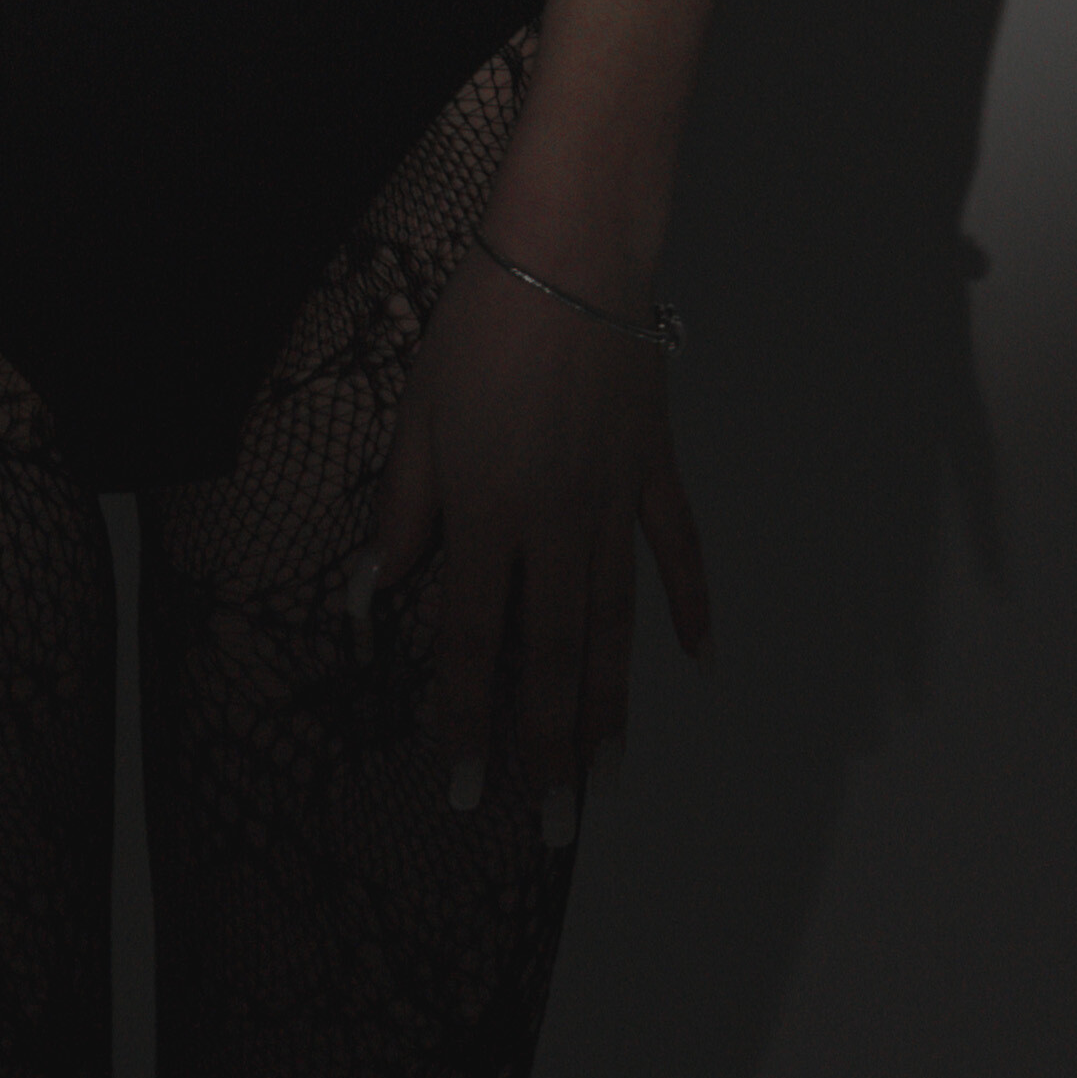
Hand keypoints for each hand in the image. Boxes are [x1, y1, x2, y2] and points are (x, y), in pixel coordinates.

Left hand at [366, 236, 712, 844]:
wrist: (570, 253)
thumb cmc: (483, 327)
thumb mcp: (418, 418)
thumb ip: (403, 513)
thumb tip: (375, 593)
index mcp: (488, 516)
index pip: (472, 644)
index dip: (466, 723)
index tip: (464, 790)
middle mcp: (556, 525)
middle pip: (553, 658)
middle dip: (547, 748)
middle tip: (550, 824)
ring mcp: (614, 503)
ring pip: (614, 626)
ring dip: (611, 707)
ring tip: (608, 778)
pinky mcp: (653, 470)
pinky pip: (679, 552)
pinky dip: (693, 608)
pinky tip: (701, 662)